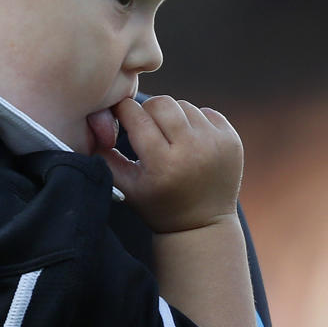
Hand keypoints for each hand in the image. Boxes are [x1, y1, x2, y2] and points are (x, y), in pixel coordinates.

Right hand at [96, 96, 242, 233]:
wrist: (203, 223)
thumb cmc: (157, 204)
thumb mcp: (124, 185)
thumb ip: (104, 154)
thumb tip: (94, 121)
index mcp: (162, 164)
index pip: (134, 114)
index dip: (123, 112)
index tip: (121, 118)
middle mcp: (192, 151)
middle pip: (161, 102)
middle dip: (148, 110)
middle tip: (146, 126)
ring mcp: (216, 144)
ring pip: (183, 105)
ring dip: (173, 116)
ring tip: (170, 137)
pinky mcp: (232, 140)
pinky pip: (206, 112)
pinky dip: (195, 121)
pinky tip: (191, 141)